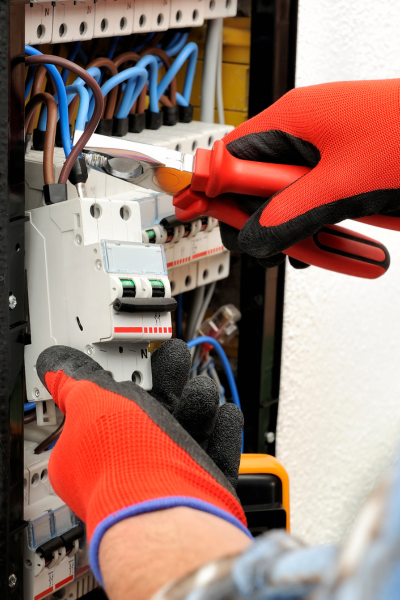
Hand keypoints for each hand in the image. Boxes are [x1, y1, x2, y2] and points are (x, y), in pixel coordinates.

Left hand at [36, 339, 247, 584]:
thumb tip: (54, 364)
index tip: (126, 364)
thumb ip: (73, 379)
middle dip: (167, 382)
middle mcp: (129, 465)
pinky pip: (216, 451)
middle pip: (151, 414)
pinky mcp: (202, 487)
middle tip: (173, 360)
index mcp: (93, 450)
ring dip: (197, 404)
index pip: (102, 410)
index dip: (115, 383)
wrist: (169, 510)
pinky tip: (224, 414)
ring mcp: (166, 477)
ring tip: (200, 391)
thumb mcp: (88, 402)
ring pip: (187, 430)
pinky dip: (222, 431)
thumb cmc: (125, 462)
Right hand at [220, 79, 399, 266]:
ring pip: (288, 195)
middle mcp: (304, 131)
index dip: (215, 192)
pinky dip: (321, 220)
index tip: (208, 219)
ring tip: (319, 244)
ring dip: (297, 225)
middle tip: (277, 246)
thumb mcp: (343, 185)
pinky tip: (337, 233)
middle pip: (256, 182)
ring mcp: (325, 148)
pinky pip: (315, 196)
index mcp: (292, 120)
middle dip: (265, 219)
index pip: (229, 157)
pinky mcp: (344, 165)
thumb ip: (290, 215)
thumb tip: (252, 237)